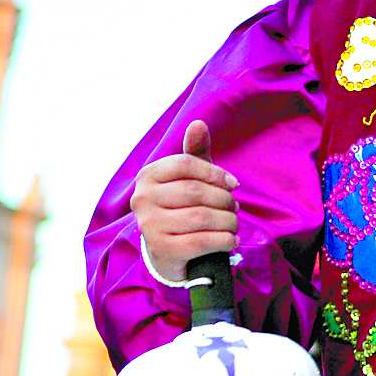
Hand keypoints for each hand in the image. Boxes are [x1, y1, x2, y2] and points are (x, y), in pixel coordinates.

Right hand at [131, 120, 237, 285]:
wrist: (167, 252)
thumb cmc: (182, 207)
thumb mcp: (189, 179)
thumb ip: (195, 153)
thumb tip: (198, 123)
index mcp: (147, 176)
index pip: (186, 164)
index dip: (215, 173)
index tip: (233, 184)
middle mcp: (142, 199)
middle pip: (195, 191)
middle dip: (224, 200)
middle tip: (234, 208)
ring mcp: (149, 226)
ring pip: (202, 217)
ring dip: (228, 221)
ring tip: (233, 223)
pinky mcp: (161, 249)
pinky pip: (202, 241)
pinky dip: (224, 240)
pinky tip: (230, 240)